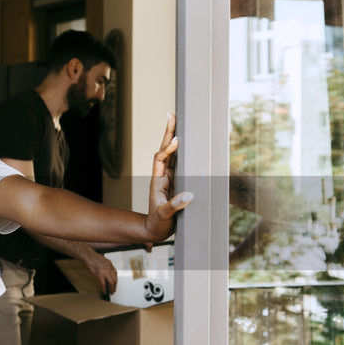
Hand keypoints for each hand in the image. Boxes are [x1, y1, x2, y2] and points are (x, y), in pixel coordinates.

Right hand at [84, 253, 117, 294]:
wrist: (89, 256)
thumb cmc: (94, 258)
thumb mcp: (103, 261)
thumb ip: (106, 267)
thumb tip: (107, 273)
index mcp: (111, 265)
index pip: (116, 275)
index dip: (115, 281)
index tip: (114, 285)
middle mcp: (110, 269)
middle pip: (115, 279)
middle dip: (115, 286)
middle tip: (113, 290)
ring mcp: (105, 272)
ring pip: (111, 282)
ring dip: (111, 288)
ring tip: (110, 292)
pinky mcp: (100, 274)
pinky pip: (103, 283)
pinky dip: (104, 288)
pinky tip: (104, 291)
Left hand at [145, 113, 191, 243]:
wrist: (155, 230)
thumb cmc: (158, 223)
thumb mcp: (165, 215)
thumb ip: (174, 206)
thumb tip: (188, 195)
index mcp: (158, 181)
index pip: (161, 159)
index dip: (168, 149)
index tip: (177, 140)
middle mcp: (162, 176)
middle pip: (165, 150)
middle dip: (168, 132)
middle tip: (172, 114)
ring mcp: (169, 177)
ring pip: (171, 153)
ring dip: (173, 137)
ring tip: (177, 120)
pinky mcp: (175, 181)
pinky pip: (178, 162)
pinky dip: (181, 150)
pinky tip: (184, 141)